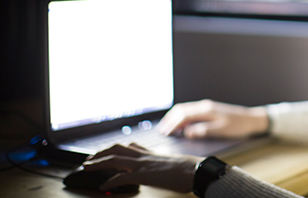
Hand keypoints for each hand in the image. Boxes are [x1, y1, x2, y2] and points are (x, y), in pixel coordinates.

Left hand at [83, 143, 202, 192]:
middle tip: (90, 159)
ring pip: (114, 159)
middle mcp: (144, 156)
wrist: (195, 170)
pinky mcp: (143, 175)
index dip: (114, 149)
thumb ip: (162, 164)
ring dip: (98, 163)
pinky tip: (103, 186)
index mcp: (151, 153)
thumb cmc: (188, 168)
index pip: (129, 146)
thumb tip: (162, 170)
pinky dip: (110, 182)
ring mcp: (143, 164)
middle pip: (116, 149)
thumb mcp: (172, 163)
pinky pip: (121, 177)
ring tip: (87, 167)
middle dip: (101, 153)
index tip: (106, 152)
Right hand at [157, 99, 268, 138]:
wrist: (252, 119)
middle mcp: (205, 106)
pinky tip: (182, 125)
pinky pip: (191, 111)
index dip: (172, 124)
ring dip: (175, 117)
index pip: (183, 115)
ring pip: (185, 109)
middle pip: (181, 110)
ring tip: (168, 128)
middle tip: (162, 130)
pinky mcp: (210, 110)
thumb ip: (204, 131)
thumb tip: (187, 132)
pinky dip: (182, 117)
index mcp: (206, 110)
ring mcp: (207, 107)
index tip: (164, 133)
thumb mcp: (222, 130)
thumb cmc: (239, 126)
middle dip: (170, 119)